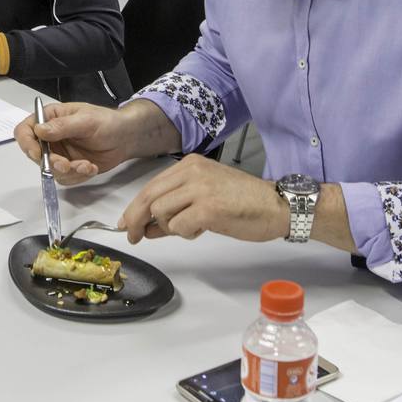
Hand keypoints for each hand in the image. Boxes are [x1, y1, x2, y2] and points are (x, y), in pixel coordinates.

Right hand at [13, 101, 132, 183]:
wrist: (125, 138)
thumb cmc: (107, 122)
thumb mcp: (85, 121)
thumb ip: (62, 126)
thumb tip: (39, 130)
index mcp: (50, 119)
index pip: (25, 131)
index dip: (27, 144)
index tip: (37, 154)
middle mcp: (51, 137)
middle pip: (36, 155)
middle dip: (52, 163)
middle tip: (67, 164)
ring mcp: (59, 153)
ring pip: (50, 170)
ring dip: (68, 171)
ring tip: (86, 165)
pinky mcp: (69, 167)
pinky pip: (65, 178)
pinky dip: (78, 176)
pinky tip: (91, 167)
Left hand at [118, 154, 287, 243]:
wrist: (276, 206)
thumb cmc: (243, 202)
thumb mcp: (204, 198)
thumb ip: (175, 209)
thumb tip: (145, 227)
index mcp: (190, 164)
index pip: (150, 186)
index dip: (134, 208)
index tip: (126, 224)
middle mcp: (192, 171)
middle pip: (149, 198)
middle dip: (136, 220)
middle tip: (133, 237)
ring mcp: (200, 188)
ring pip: (161, 212)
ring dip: (169, 228)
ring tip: (191, 228)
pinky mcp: (208, 208)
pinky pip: (178, 227)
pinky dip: (185, 234)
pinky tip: (202, 230)